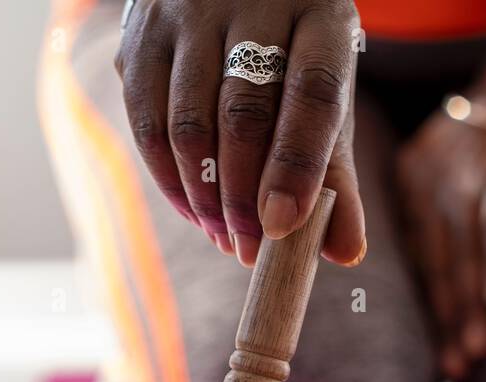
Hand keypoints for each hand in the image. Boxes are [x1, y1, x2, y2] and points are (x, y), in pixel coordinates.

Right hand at [115, 0, 365, 267]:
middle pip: (243, 113)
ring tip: (222, 236)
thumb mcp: (324, 96)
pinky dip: (168, 178)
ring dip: (203, 195)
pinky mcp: (140, 34)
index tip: (283, 226)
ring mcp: (188, 12)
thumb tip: (345, 252)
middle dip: (243, 196)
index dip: (297, 165)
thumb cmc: (289, 57)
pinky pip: (146, 121)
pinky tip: (193, 209)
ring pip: (187, 122)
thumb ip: (335, 172)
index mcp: (319, 12)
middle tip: (250, 249)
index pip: (312, 91)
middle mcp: (252, 1)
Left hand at [396, 111, 485, 379]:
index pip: (417, 264)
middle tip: (453, 371)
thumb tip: (437, 289)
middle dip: (446, 322)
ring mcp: (466, 182)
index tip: (438, 361)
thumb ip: (428, 221)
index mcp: (410, 190)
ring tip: (476, 352)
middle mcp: (430, 187)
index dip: (429, 315)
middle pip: (437, 267)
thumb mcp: (437, 170)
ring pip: (464, 255)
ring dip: (469, 307)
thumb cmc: (483, 146)